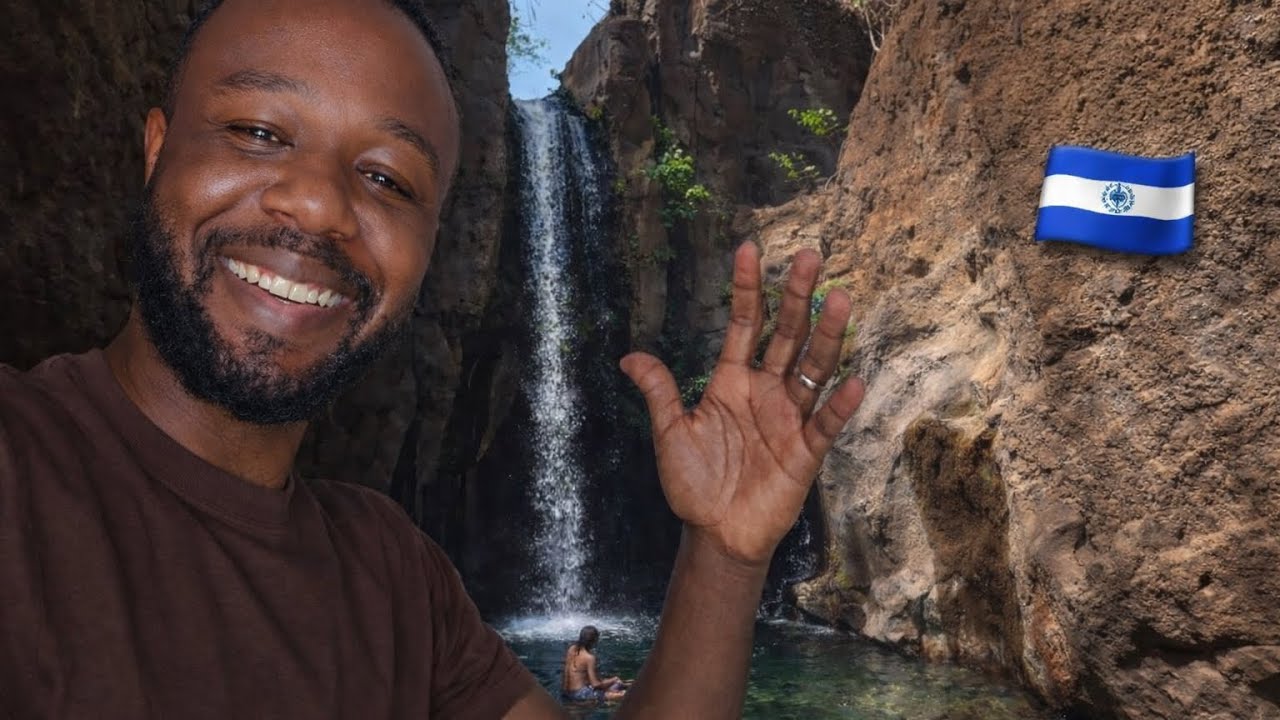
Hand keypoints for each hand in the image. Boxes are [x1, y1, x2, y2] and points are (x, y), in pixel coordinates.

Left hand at [621, 243, 864, 566]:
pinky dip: (839, 404)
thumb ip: (659, 392)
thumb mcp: (671, 434)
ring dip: (827, 335)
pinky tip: (855, 380)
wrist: (716, 533)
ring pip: (814, 367)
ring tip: (842, 298)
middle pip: (786, 334)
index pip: (744, 324)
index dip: (747, 288)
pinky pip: (826, 422)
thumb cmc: (693, 484)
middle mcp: (766, 391)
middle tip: (810, 254)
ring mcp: (790, 418)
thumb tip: (628, 357)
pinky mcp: (806, 451)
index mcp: (732, 381)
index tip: (748, 249)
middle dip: (797, 296)